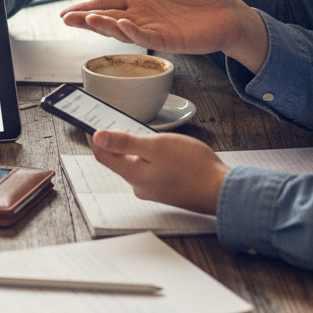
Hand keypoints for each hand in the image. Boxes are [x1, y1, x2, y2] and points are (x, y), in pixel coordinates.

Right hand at [61, 0, 268, 69]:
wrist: (229, 9)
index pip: (106, 2)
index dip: (86, 6)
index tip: (65, 12)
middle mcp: (140, 14)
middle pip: (107, 18)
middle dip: (85, 19)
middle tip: (66, 19)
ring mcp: (152, 28)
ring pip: (120, 30)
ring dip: (104, 25)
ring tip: (88, 19)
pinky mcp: (167, 40)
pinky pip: (145, 36)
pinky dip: (131, 32)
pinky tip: (121, 24)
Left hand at [91, 130, 228, 215]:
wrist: (222, 191)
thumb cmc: (192, 167)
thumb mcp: (156, 146)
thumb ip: (125, 142)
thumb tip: (97, 136)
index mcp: (133, 174)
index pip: (102, 155)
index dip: (94, 138)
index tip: (90, 122)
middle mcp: (140, 185)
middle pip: (118, 160)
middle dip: (117, 141)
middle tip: (119, 121)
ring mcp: (154, 189)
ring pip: (136, 164)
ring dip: (137, 148)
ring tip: (146, 133)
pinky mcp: (167, 189)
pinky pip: (151, 170)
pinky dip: (151, 157)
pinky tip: (165, 149)